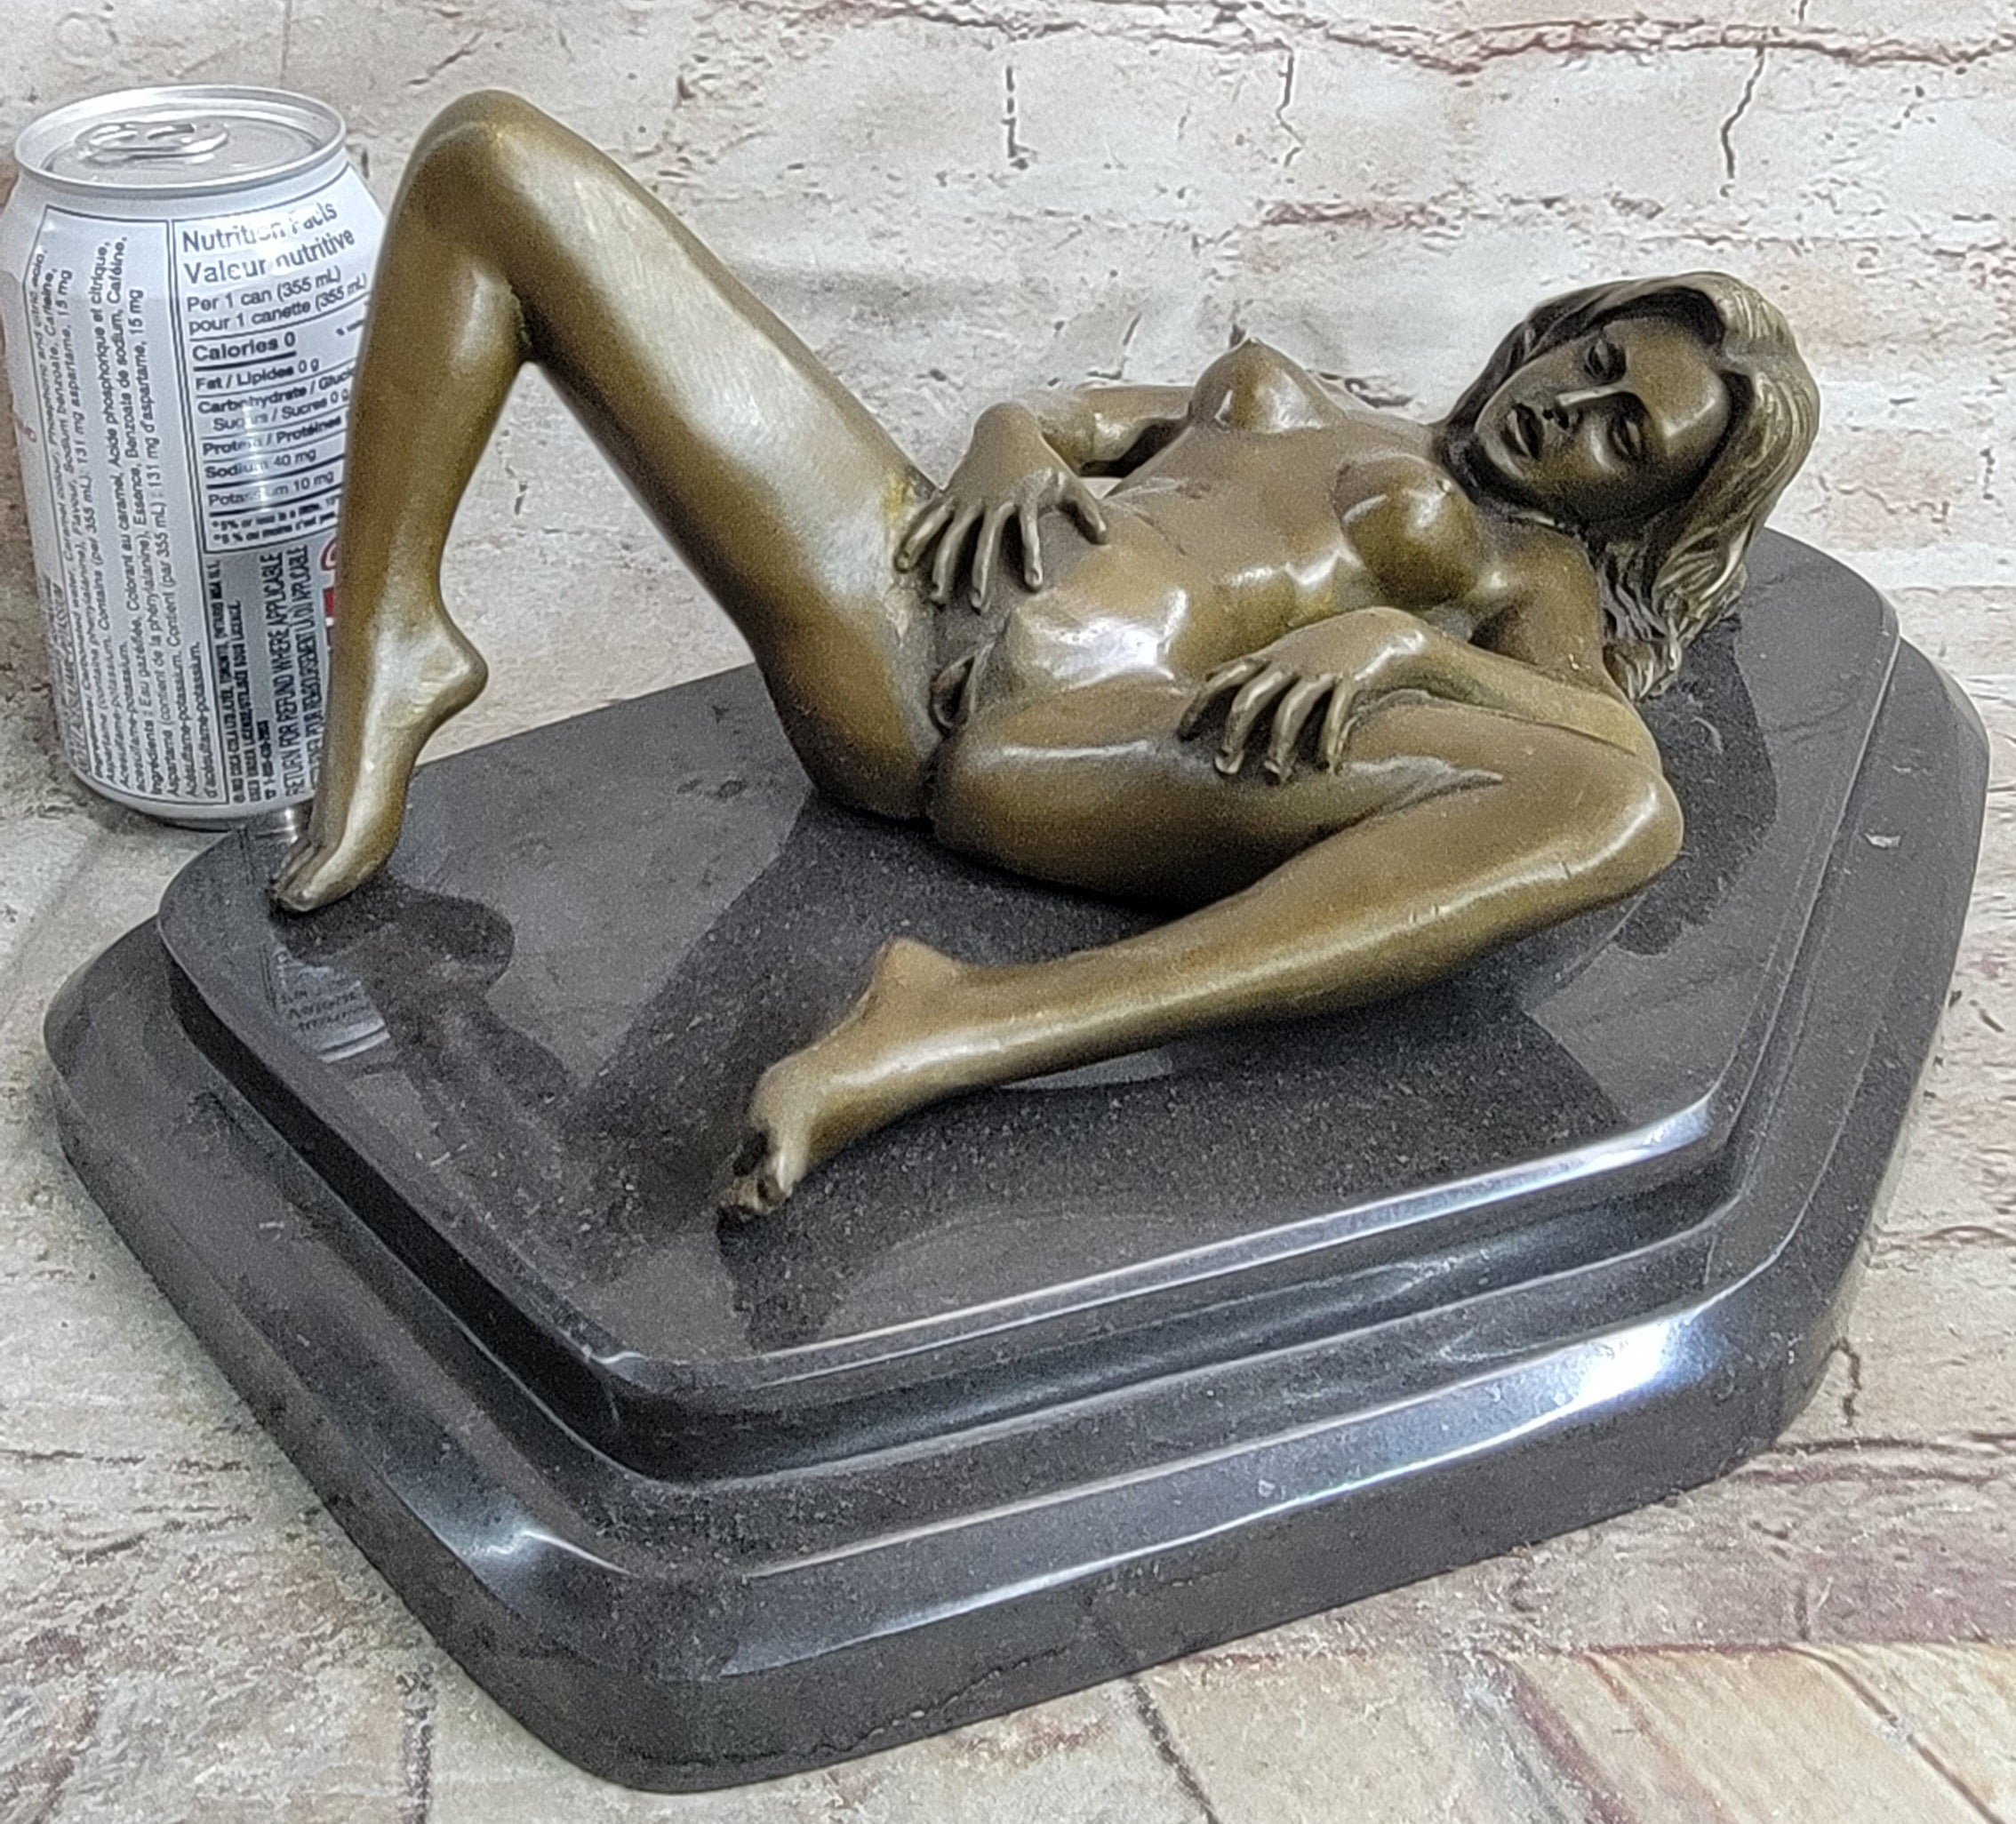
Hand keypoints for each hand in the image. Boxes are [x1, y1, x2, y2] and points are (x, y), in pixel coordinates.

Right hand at [897, 403, 1107, 605]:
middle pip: (983, 542)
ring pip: (952, 536)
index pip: (1027, 533)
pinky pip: (929, 521)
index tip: (1033, 585)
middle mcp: (991, 501)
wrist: (1008, 426)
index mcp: (1022, 499)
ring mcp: (967, 499)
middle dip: (979, 574)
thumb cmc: (1043, 462)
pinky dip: (916, 541)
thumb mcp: (1070, 483)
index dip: (1031, 557)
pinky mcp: (950, 496)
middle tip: (979, 606)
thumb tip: (1106, 539)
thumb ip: (1088, 511)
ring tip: (937, 599)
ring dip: (944, 568)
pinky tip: (903, 566)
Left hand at [1178, 608, 1437, 780]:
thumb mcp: (1284, 649)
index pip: (1223, 679)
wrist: (1385, 632)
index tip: (1183, 735)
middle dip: (1234, 734)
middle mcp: (1290, 663)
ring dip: (1279, 745)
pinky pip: (1337, 712)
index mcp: (1270, 658)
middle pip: (1251, 699)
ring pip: (1291, 710)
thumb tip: (1209, 676)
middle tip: (1222, 768)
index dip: (1200, 706)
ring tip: (1273, 776)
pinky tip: (1325, 766)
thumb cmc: (1328, 646)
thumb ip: (1249, 665)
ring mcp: (1321, 671)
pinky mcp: (1352, 681)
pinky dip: (1330, 739)